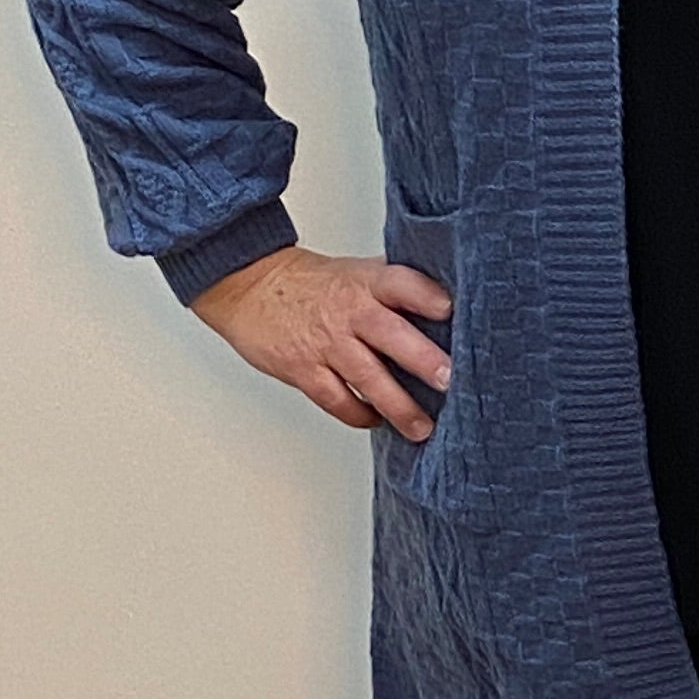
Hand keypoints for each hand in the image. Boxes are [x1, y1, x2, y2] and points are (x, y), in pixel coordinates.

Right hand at [190, 243, 453, 439]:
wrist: (248, 284)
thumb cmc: (312, 283)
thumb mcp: (356, 270)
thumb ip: (396, 285)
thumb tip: (449, 298)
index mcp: (366, 281)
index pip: (401, 283)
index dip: (426, 295)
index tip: (450, 310)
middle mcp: (349, 311)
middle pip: (390, 334)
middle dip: (422, 359)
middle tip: (449, 380)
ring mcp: (326, 343)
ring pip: (367, 378)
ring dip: (398, 406)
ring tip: (422, 428)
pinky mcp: (303, 369)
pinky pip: (336, 399)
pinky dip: (358, 414)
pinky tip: (377, 421)